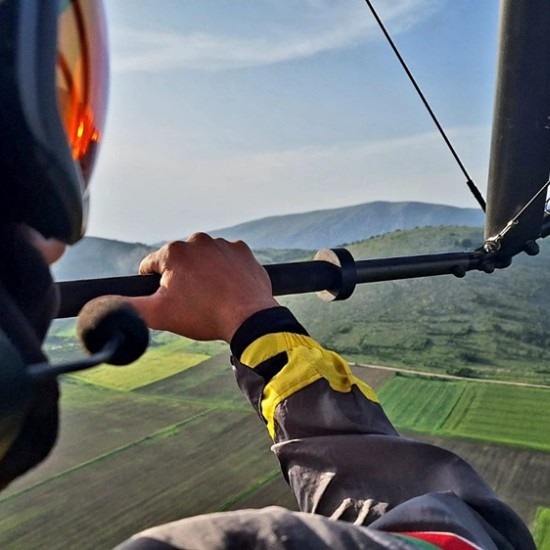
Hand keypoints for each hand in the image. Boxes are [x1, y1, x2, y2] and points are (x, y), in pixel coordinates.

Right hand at [125, 233, 278, 341]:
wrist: (249, 318)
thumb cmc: (204, 315)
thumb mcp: (158, 315)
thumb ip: (126, 308)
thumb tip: (100, 306)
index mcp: (173, 251)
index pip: (151, 267)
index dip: (155, 286)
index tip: (169, 300)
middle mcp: (198, 241)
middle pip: (179, 262)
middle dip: (181, 279)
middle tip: (193, 301)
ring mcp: (223, 244)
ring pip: (204, 261)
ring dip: (204, 274)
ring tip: (212, 297)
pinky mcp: (243, 251)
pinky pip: (228, 261)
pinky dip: (226, 272)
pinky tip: (229, 289)